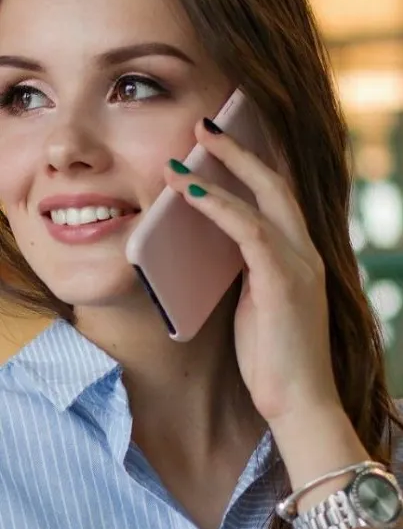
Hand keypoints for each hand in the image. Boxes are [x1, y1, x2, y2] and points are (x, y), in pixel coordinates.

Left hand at [164, 118, 341, 427]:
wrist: (299, 403)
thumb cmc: (273, 361)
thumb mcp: (254, 306)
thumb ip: (245, 273)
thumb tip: (214, 249)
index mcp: (298, 259)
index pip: (278, 199)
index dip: (252, 166)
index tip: (222, 143)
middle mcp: (305, 253)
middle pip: (276, 184)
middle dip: (240, 150)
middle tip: (205, 125)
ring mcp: (299, 265)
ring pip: (265, 198)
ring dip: (226, 166)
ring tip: (191, 144)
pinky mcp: (285, 282)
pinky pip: (250, 231)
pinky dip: (219, 207)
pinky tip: (190, 191)